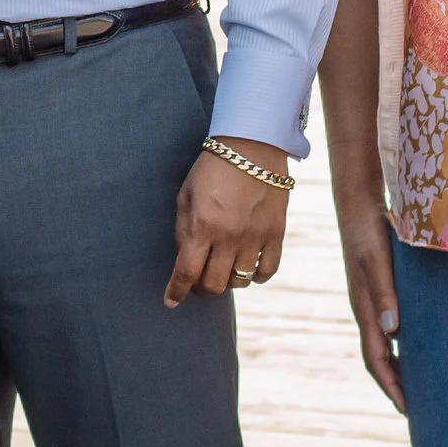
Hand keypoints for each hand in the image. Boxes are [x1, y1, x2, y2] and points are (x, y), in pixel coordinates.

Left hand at [165, 137, 290, 307]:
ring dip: (226, 281)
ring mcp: (256, 236)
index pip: (187, 272)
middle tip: (197, 280)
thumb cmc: (212, 169)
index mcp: (203, 224)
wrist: (251, 145)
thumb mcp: (186, 196)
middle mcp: (230, 236)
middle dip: (200, 288)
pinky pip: (266, 271)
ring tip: (221, 268)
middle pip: (213, 284)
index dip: (176, 291)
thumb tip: (183, 262)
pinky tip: (246, 267)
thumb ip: (183, 231)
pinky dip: (255, 277)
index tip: (170, 301)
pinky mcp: (276, 233)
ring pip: (240, 281)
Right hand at [335, 201, 404, 411]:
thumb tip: (394, 333)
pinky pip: (391, 324)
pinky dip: (404, 343)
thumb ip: (384, 291)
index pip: (376, 359)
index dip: (391, 386)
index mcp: (365, 307)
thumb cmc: (368, 227)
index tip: (407, 411)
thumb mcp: (376, 258)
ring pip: (386, 343)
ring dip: (400, 366)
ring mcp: (373, 298)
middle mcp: (367, 308)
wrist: (357, 199)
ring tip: (422, 384)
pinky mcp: (381, 286)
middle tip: (419, 410)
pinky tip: (420, 341)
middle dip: (396, 385)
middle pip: (379, 358)